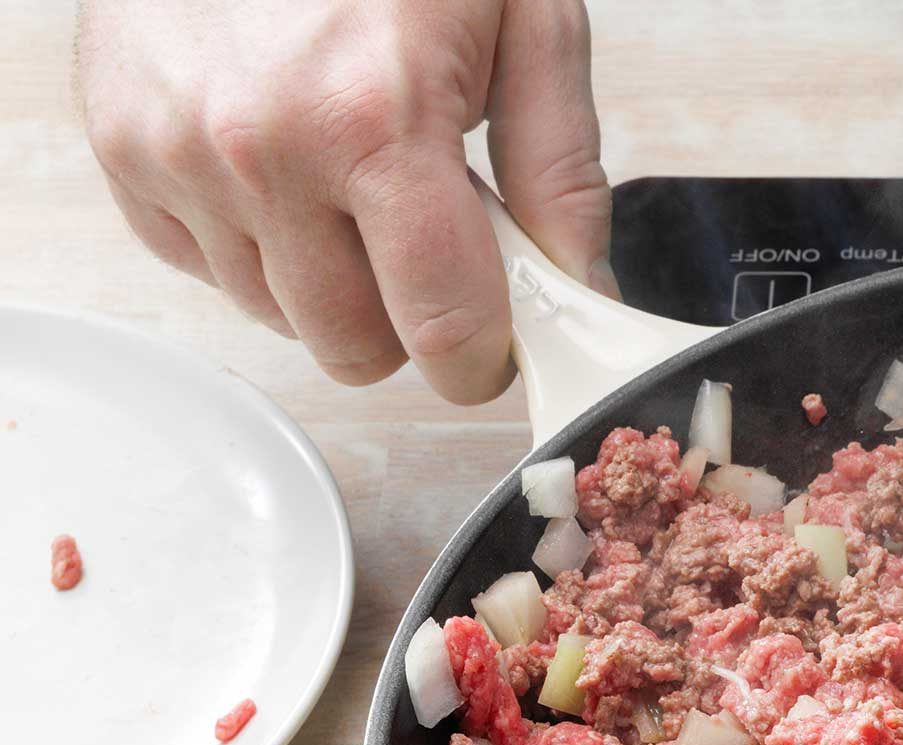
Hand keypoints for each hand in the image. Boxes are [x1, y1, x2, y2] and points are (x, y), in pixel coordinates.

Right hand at [76, 0, 610, 402]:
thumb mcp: (523, 17)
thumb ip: (561, 166)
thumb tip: (582, 292)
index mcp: (375, 120)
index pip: (443, 327)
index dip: (483, 355)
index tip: (496, 339)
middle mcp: (263, 150)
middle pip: (355, 347)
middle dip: (406, 319)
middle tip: (427, 239)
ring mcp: (177, 151)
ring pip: (278, 316)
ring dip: (328, 278)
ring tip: (352, 177)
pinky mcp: (121, 146)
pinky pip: (204, 266)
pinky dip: (254, 240)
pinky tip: (287, 165)